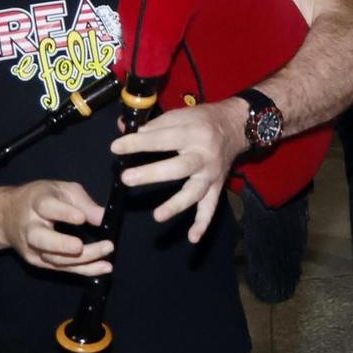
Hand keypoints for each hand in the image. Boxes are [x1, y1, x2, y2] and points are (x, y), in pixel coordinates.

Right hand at [0, 181, 111, 274]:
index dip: (64, 213)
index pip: (47, 207)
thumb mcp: (63, 190)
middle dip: (62, 244)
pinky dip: (84, 270)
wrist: (7, 216)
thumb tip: (104, 217)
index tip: (81, 218)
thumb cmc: (41, 199)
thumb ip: (84, 203)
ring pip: (54, 258)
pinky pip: (62, 268)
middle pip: (42, 239)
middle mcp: (30, 227)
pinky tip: (103, 268)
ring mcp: (32, 248)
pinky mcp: (38, 261)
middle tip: (81, 246)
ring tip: (106, 255)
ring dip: (81, 260)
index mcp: (37, 203)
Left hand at [111, 99, 251, 243]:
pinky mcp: (216, 187)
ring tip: (157, 216)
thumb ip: (154, 125)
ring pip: (194, 192)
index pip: (162, 139)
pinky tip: (193, 238)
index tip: (116, 148)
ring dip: (176, 205)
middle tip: (127, 178)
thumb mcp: (180, 114)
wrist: (237, 126)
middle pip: (178, 167)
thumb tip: (125, 133)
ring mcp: (211, 174)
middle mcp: (203, 155)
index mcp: (193, 133)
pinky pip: (210, 207)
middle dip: (152, 174)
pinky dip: (203, 223)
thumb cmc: (203, 120)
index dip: (138, 143)